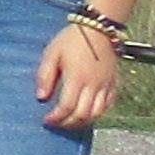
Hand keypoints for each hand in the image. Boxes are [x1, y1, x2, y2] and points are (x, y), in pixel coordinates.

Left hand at [38, 15, 118, 134]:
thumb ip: (45, 76)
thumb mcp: (52, 54)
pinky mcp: (113, 84)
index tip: (46, 120)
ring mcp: (106, 85)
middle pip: (83, 115)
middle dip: (67, 123)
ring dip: (82, 122)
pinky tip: (86, 113)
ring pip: (97, 113)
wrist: (97, 30)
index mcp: (77, 78)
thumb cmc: (71, 41)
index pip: (67, 107)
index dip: (56, 118)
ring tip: (69, 122)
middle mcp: (94, 85)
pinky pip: (107, 105)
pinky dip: (97, 114)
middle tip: (56, 124)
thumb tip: (41, 98)